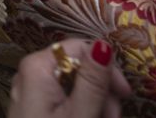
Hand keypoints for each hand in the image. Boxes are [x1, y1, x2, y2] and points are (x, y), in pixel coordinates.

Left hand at [8, 39, 130, 117]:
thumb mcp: (80, 115)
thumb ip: (92, 80)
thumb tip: (104, 44)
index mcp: (37, 67)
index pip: (79, 47)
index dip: (106, 67)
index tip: (126, 93)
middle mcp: (29, 73)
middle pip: (77, 67)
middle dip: (101, 90)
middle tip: (112, 117)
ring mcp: (30, 91)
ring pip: (72, 85)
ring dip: (94, 103)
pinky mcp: (33, 108)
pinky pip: (62, 99)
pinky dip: (80, 110)